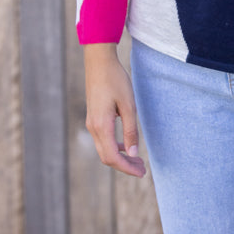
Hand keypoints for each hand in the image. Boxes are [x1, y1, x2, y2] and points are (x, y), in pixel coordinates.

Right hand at [84, 43, 146, 177]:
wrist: (99, 62)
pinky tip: (126, 144)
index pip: (113, 157)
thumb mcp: (128, 105)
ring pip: (104, 149)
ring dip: (120, 156)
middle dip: (124, 165)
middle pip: (107, 157)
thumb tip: (134, 153)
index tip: (142, 172)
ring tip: (137, 159)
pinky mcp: (93, 117)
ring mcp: (91, 122)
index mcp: (102, 126)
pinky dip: (114, 146)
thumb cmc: (115, 80)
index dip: (127, 168)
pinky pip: (102, 139)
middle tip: (142, 168)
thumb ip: (131, 130)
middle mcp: (93, 127)